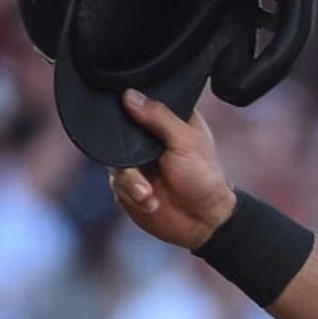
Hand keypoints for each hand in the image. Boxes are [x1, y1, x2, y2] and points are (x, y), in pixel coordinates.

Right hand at [107, 92, 237, 250]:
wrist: (203, 223)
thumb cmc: (205, 180)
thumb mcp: (186, 142)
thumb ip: (159, 118)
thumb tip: (130, 95)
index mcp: (166, 121)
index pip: (138, 103)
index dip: (128, 108)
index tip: (128, 120)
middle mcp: (147, 140)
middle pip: (118, 133)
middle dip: (125, 153)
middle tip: (142, 166)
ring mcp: (136, 163)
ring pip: (113, 162)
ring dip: (130, 181)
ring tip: (148, 194)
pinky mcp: (128, 186)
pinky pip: (115, 184)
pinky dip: (130, 195)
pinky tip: (149, 202)